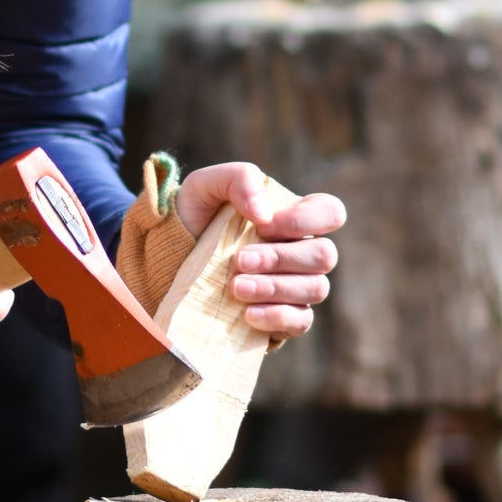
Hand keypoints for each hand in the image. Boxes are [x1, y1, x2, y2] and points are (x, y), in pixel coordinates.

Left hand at [176, 162, 343, 339]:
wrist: (171, 260)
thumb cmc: (196, 215)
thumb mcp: (206, 185)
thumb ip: (240, 180)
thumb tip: (264, 214)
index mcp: (293, 216)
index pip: (330, 212)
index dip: (305, 220)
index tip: (263, 226)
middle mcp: (302, 251)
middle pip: (324, 255)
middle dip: (280, 258)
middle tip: (239, 261)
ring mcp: (297, 287)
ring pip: (316, 289)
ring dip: (274, 288)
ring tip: (236, 287)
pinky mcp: (285, 319)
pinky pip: (301, 321)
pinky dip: (276, 316)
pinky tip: (248, 314)